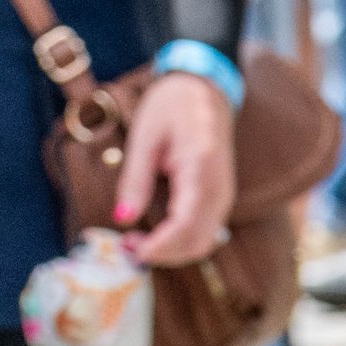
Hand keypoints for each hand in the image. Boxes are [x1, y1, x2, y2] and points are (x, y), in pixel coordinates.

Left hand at [114, 69, 236, 266]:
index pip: (185, 225)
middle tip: (125, 248)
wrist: (205, 91)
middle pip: (197, 243)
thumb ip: (135, 180)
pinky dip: (179, 242)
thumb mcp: (145, 136)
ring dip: (170, 252)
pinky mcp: (219, 199)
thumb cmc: (173, 106)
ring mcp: (223, 196)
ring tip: (135, 242)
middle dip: (163, 254)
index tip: (130, 251)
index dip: (159, 246)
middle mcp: (219, 189)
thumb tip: (122, 219)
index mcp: (201, 169)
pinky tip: (154, 235)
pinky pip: (204, 232)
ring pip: (202, 243)